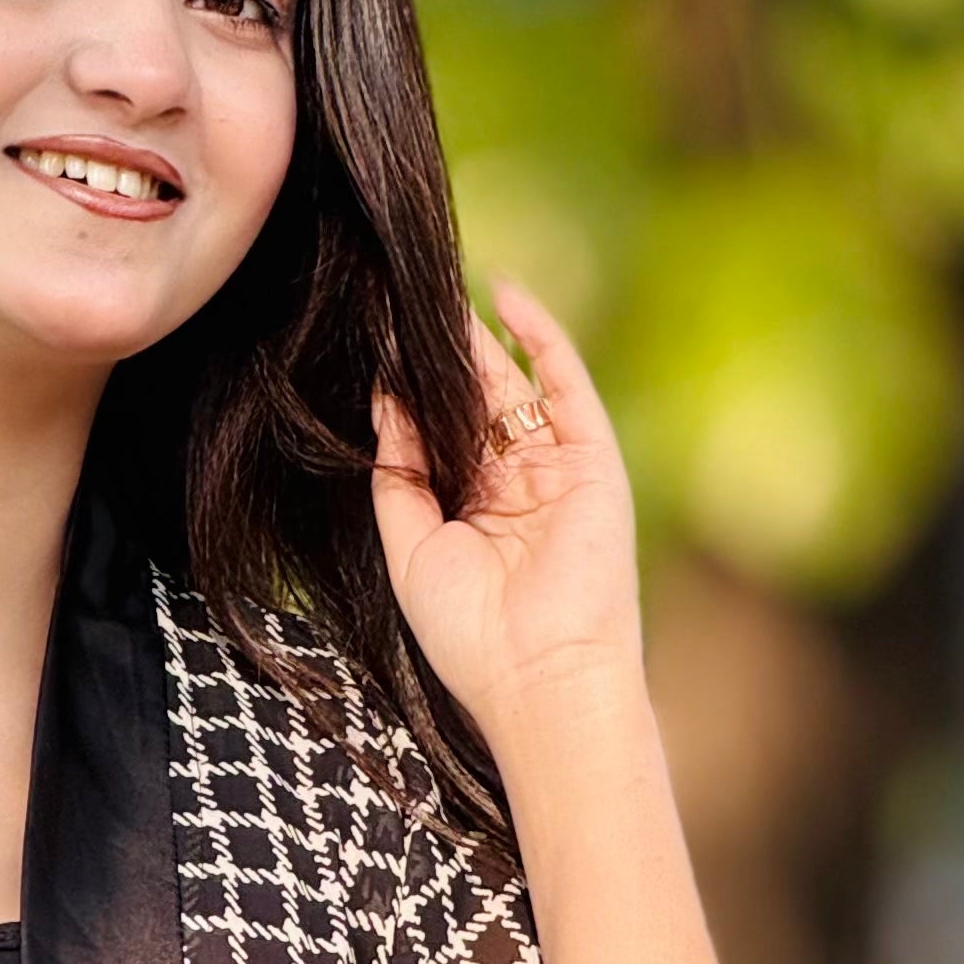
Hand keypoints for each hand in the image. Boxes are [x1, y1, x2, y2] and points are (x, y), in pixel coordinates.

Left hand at [371, 278, 642, 735]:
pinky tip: (503, 295)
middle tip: (398, 301)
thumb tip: (383, 402)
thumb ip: (398, 475)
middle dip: (438, 357)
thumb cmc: (470, 633)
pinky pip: (565, 384)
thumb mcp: (410, 548)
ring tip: (433, 289)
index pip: (436, 436)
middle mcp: (513, 487)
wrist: (541, 674)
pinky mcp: (592, 458)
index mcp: (470, 514)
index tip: (371, 345)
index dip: (407, 393)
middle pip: (472, 404)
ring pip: (511, 387)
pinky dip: (540, 337)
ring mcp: (555, 470)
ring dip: (475, 339)